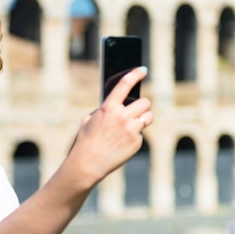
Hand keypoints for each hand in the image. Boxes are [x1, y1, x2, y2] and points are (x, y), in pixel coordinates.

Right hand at [69, 66, 152, 182]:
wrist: (88, 163)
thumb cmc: (86, 140)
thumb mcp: (89, 119)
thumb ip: (105, 110)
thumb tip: (118, 104)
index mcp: (108, 107)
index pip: (125, 84)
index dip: (136, 74)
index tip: (142, 70)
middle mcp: (122, 117)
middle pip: (145, 103)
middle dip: (142, 106)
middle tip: (137, 109)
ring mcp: (131, 130)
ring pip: (148, 117)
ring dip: (143, 118)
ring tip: (134, 124)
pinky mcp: (136, 142)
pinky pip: (141, 133)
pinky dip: (135, 135)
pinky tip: (124, 142)